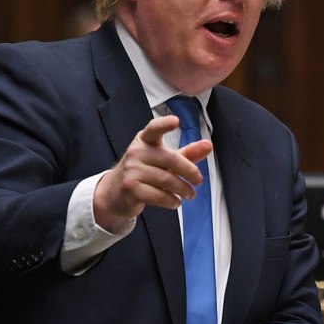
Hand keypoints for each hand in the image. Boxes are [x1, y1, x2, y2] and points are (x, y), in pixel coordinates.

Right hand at [93, 115, 213, 231]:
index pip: (154, 129)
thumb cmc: (144, 171)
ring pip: (166, 180)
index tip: (176, 121)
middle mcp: (136, 152)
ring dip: (183, 189)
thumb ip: (187, 153)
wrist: (115, 191)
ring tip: (189, 194)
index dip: (164, 125)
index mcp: (145, 140)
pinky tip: (176, 202)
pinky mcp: (131, 188)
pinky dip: (171, 201)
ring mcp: (132, 170)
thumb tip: (208, 145)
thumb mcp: (164, 160)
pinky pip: (158, 195)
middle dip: (189, 172)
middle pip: (171, 159)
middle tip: (198, 181)